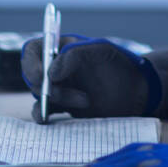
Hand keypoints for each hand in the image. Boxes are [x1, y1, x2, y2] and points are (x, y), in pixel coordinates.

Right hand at [20, 34, 161, 120]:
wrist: (137, 92)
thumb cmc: (120, 64)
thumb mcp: (101, 49)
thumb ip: (75, 54)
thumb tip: (50, 73)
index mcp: (62, 47)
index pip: (34, 50)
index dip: (30, 62)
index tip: (40, 76)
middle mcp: (56, 67)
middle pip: (33, 75)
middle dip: (44, 85)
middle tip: (59, 91)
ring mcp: (59, 87)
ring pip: (40, 95)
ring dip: (56, 100)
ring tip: (85, 100)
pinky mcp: (64, 107)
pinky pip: (44, 112)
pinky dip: (43, 115)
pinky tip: (52, 119)